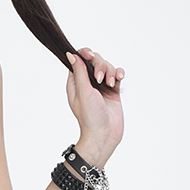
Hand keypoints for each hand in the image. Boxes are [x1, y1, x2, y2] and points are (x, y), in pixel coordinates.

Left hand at [65, 47, 124, 166]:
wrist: (104, 134)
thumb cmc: (90, 117)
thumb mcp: (83, 92)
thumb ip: (79, 72)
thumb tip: (71, 54)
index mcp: (76, 83)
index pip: (78, 60)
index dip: (85, 55)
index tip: (90, 56)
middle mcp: (87, 83)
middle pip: (95, 61)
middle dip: (100, 65)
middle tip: (101, 79)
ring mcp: (101, 86)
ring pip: (107, 66)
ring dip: (110, 72)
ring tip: (110, 84)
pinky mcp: (112, 90)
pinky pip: (116, 74)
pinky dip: (118, 74)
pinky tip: (119, 79)